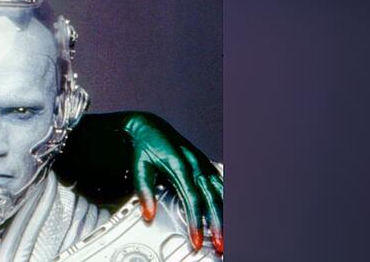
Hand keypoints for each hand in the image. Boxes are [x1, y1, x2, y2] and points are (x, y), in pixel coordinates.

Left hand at [123, 112, 222, 252]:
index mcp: (179, 165)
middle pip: (210, 199)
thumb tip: (148, 214)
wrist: (150, 127)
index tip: (196, 239)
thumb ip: (145, 190)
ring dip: (224, 215)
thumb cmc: (145, 146)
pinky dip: (226, 198)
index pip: (191, 198)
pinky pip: (220, 182)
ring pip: (219, 192)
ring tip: (226, 235)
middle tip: (219, 244)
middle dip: (216, 224)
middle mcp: (195, 164)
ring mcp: (202, 163)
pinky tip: (230, 212)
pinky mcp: (204, 164)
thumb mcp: (140, 166)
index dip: (195, 221)